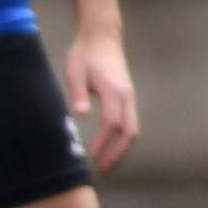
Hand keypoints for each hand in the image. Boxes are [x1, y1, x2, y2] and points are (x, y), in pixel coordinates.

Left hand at [66, 28, 139, 172]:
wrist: (102, 37)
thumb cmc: (85, 54)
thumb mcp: (74, 71)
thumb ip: (77, 93)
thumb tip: (80, 114)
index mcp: (113, 91)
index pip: (112, 124)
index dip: (103, 143)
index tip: (91, 157)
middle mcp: (126, 96)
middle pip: (130, 132)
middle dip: (118, 154)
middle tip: (103, 170)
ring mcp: (129, 97)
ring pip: (133, 130)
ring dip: (122, 149)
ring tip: (107, 164)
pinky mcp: (127, 98)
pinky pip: (130, 123)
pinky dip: (122, 139)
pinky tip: (110, 148)